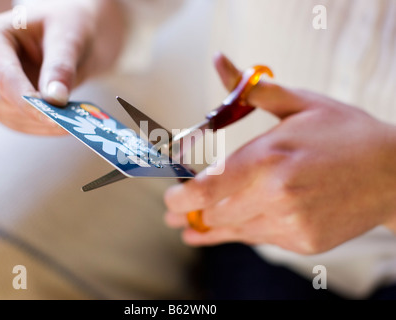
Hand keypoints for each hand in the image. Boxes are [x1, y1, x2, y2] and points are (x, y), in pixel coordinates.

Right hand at [0, 0, 125, 134]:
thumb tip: (54, 99)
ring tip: (72, 121)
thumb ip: (61, 67)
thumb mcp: (69, 37)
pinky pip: (18, 124)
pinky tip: (64, 125)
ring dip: (38, 125)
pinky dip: (41, 128)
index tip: (51, 116)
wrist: (72, 34)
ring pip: (5, 118)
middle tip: (66, 122)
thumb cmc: (67, 25)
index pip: (2, 76)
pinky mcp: (4, 103)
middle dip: (30, 115)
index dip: (26, 100)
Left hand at [164, 54, 395, 253]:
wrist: (393, 173)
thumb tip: (220, 60)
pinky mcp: (303, 241)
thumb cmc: (344, 133)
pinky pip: (260, 239)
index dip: (180, 200)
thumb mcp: (298, 103)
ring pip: (234, 231)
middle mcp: (276, 196)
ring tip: (191, 229)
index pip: (206, 190)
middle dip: (191, 215)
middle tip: (175, 214)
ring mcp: (291, 224)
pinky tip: (229, 229)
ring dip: (211, 227)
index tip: (170, 200)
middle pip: (214, 215)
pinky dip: (242, 231)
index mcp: (268, 160)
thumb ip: (250, 90)